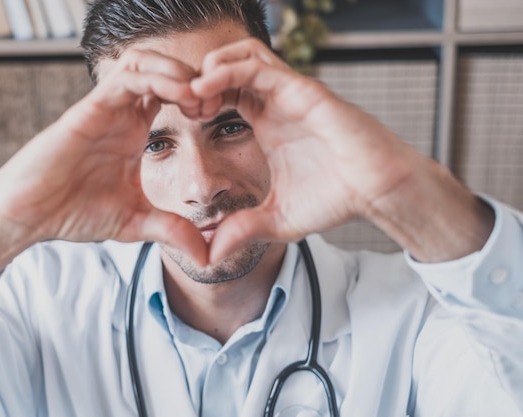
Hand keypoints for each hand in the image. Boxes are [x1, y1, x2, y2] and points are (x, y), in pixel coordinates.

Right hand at [0, 48, 208, 281]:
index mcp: (133, 130)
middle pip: (162, 68)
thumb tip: (208, 258)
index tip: (216, 116)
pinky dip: (158, 78)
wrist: (29, 216)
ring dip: (178, 72)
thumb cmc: (73, 213)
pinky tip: (180, 97)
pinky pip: (126, 77)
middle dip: (194, 78)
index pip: (171, 92)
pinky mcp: (89, 109)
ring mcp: (105, 107)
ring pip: (145, 62)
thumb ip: (171, 230)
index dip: (199, 97)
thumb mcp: (136, 223)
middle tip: (212, 104)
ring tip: (198, 98)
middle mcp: (121, 113)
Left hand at [191, 39, 492, 262]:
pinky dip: (227, 70)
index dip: (199, 99)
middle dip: (198, 79)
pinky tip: (205, 87)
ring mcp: (290, 93)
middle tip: (181, 102)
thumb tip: (210, 255)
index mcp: (267, 122)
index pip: (224, 93)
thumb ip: (243, 230)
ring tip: (192, 93)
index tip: (183, 118)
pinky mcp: (304, 90)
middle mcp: (276, 102)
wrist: (378, 192)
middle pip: (229, 66)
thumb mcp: (277, 219)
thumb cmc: (337, 200)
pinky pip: (259, 66)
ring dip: (210, 68)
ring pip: (242, 55)